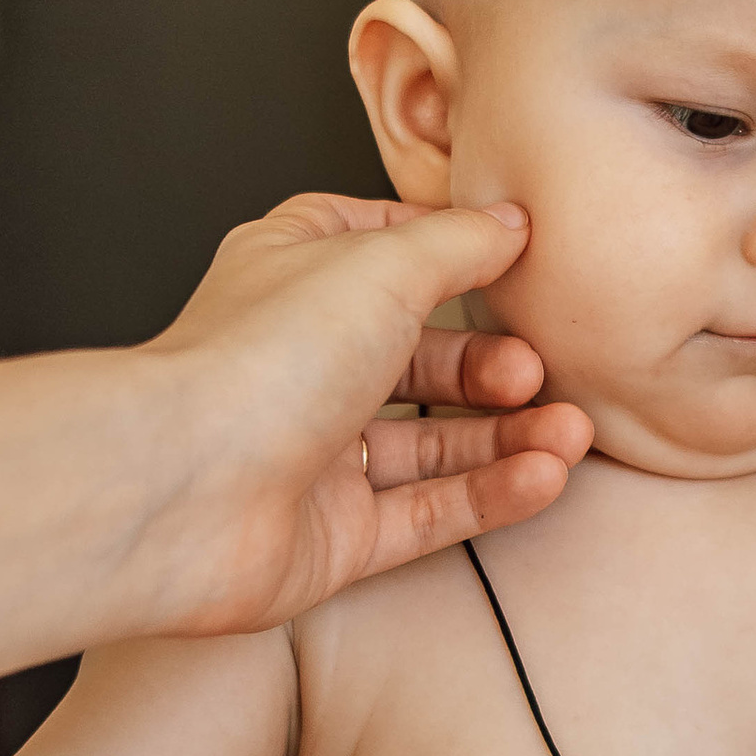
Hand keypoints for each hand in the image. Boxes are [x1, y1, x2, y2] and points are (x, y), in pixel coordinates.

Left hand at [142, 195, 591, 630]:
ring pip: (432, 439)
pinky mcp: (332, 533)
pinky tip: (543, 476)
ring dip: (508, 434)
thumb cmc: (259, 360)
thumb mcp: (380, 264)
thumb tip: (509, 221)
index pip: (381, 248)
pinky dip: (488, 493)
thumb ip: (457, 244)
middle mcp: (301, 361)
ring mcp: (315, 451)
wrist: (184, 490)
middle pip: (419, 355)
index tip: (518, 258)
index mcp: (293, 275)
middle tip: (537, 369)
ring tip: (571, 433)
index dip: (450, 253)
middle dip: (491, 363)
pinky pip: (426, 510)